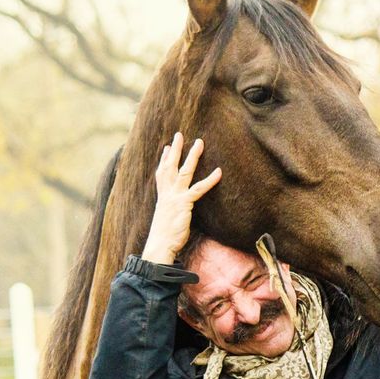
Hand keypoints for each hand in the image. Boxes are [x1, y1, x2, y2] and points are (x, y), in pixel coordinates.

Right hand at [141, 132, 221, 264]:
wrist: (160, 245)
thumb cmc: (164, 237)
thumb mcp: (166, 219)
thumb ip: (171, 211)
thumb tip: (175, 212)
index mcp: (162, 197)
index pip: (161, 174)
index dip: (163, 160)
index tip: (166, 148)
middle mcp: (167, 193)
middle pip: (170, 166)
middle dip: (175, 149)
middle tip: (179, 134)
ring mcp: (175, 197)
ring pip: (184, 171)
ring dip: (192, 155)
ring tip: (199, 142)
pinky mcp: (184, 203)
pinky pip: (199, 189)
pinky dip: (210, 180)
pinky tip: (219, 172)